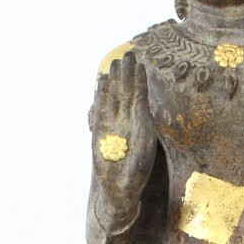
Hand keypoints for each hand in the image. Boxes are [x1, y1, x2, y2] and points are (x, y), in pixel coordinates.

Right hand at [90, 54, 157, 213]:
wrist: (119, 189)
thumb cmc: (133, 178)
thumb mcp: (139, 162)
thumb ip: (139, 144)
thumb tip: (139, 129)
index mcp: (142, 127)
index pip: (140, 100)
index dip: (140, 82)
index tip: (141, 65)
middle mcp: (129, 123)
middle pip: (128, 94)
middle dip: (128, 75)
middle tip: (128, 55)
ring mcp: (115, 124)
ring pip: (115, 97)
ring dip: (116, 80)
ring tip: (116, 63)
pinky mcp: (101, 129)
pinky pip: (102, 107)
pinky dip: (102, 94)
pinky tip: (103, 80)